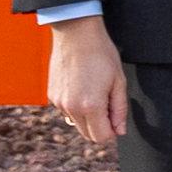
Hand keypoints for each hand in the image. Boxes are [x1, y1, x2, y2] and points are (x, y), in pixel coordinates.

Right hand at [43, 17, 124, 154]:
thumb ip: (119, 110)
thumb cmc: (101, 54)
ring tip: (94, 92)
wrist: (76, 33)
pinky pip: (66, 110)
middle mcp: (71, 108)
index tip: (116, 120)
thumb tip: (119, 130)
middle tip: (108, 105)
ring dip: (87, 116)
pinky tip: (81, 86)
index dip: (112, 132)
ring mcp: (59, 102)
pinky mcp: (51, 95)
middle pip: (87, 134)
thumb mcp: (118, 81)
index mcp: (90, 106)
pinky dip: (75, 106)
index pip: (101, 137)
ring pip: (76, 123)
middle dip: (100, 127)